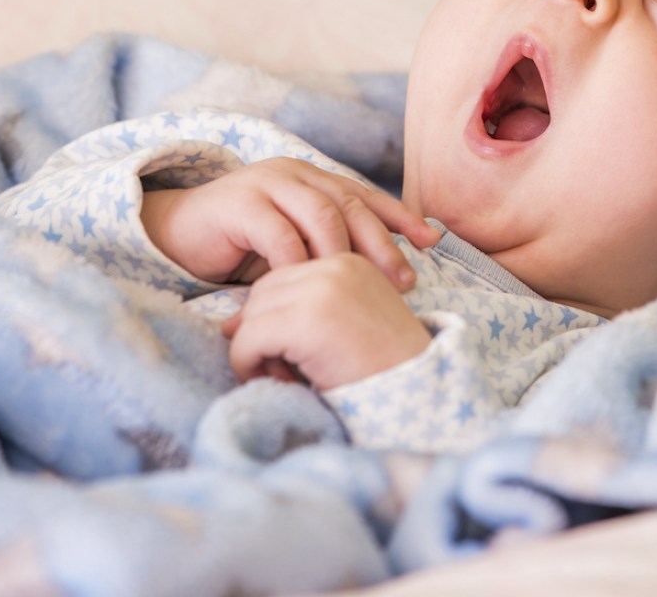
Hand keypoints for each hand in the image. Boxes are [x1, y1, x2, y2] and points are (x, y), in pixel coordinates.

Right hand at [140, 158, 438, 287]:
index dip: (400, 217)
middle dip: (381, 242)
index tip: (432, 241)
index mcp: (312, 179)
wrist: (177, 235)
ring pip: (320, 214)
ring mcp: (266, 183)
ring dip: (344, 253)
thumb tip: (387, 271)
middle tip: (403, 279)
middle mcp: (294, 174)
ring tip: (359, 285)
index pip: (364, 195)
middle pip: (350, 204)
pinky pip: (279, 233)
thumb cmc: (241, 245)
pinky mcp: (239, 204)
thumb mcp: (293, 242)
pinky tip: (310, 287)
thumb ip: (327, 244)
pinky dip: (298, 262)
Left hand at [221, 253, 432, 389]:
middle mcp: (334, 265)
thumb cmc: (386, 371)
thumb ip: (303, 312)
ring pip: (251, 315)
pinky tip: (281, 382)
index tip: (294, 354)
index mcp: (349, 261)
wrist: (422, 396)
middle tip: (287, 369)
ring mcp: (320, 290)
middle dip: (261, 332)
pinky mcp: (305, 321)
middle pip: (263, 292)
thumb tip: (234, 323)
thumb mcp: (347, 326)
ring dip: (256, 351)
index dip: (277, 318)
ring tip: (288, 376)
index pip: (284, 277)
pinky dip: (249, 364)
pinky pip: (248, 339)